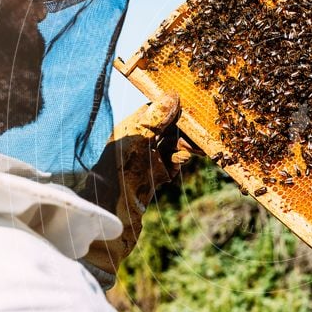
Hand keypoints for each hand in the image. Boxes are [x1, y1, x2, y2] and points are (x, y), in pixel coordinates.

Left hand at [80, 92, 194, 276]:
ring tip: (197, 149)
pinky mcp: (153, 178)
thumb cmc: (118, 171)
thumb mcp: (138, 139)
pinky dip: (179, 162)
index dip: (173, 106)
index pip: (155, 109)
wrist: (110, 215)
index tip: (192, 106)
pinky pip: (172, 164)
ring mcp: (146, 161)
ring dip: (185, 146)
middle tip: (200, 132)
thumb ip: (155, 118)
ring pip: (172, 146)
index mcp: (130, 128)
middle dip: (184, 128)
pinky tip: (182, 163)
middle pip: (167, 127)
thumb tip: (173, 95)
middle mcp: (138, 142)